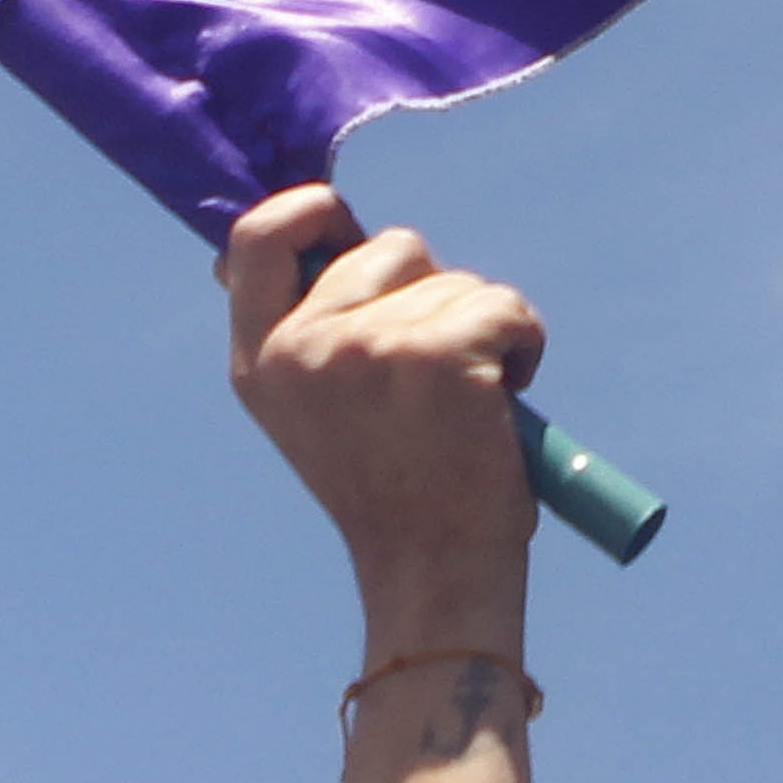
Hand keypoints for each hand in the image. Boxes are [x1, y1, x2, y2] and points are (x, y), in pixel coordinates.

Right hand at [224, 187, 542, 657]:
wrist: (434, 570)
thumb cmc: (393, 486)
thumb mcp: (313, 406)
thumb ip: (309, 326)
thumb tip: (321, 233)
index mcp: (261, 360)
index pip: (259, 235)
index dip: (310, 212)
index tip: (348, 229)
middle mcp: (305, 346)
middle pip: (390, 247)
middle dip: (430, 291)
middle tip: (433, 372)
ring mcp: (371, 345)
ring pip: (455, 279)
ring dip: (481, 325)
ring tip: (468, 399)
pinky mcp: (440, 351)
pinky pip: (503, 305)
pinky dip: (524, 341)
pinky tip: (505, 397)